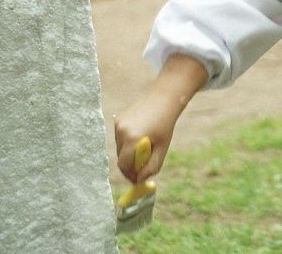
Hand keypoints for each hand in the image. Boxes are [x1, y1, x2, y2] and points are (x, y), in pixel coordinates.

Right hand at [114, 54, 207, 183]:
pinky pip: (119, 139)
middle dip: (130, 166)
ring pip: (119, 149)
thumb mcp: (162, 148)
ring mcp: (118, 125)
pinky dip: (127, 142)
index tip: (137, 179)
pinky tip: (141, 134)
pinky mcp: (117, 120)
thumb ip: (151, 166)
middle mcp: (122, 131)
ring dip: (129, 153)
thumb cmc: (165, 125)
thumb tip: (139, 180)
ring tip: (145, 145)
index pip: (124, 165)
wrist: (162, 100)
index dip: (130, 175)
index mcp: (133, 139)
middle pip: (120, 158)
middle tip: (142, 167)